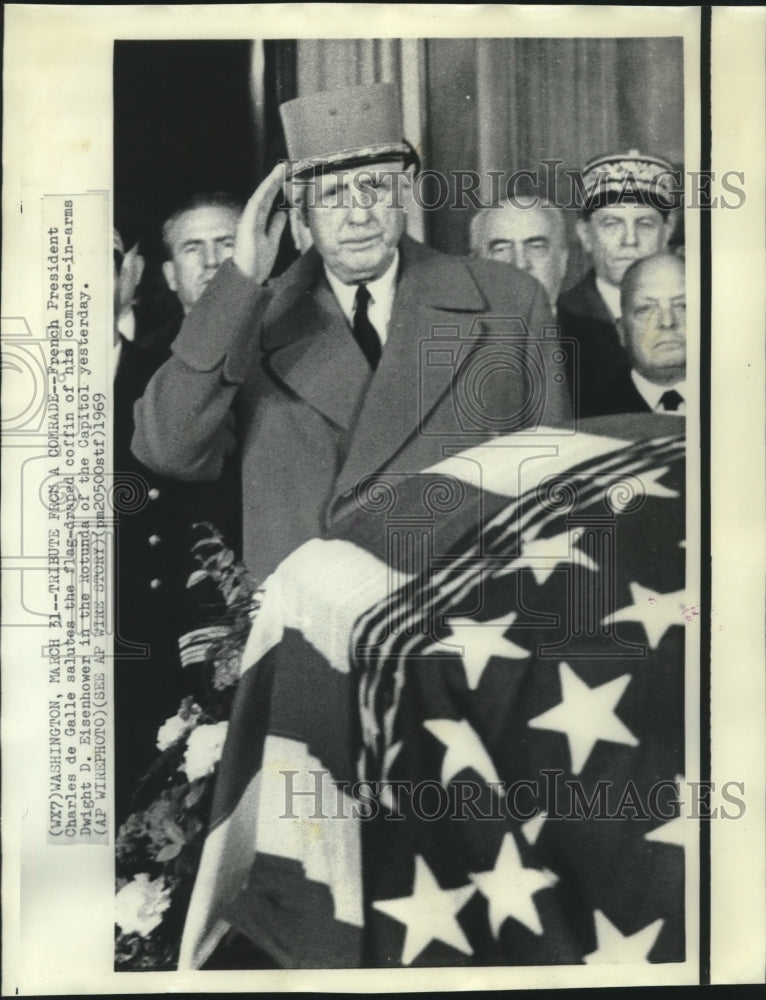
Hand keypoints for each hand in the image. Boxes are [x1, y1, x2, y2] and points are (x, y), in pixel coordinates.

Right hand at [233, 162, 288, 283]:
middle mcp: (251, 219)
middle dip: (273, 181)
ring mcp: (247, 220)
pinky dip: (264, 192)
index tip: (285, 176)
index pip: (268, 202)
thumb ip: (275, 227)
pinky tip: (271, 182)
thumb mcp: (272, 242)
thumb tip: (282, 213)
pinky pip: (256, 204)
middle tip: (283, 167)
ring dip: (269, 183)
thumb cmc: (258, 264)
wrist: (248, 279)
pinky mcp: (246, 224)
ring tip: (279, 170)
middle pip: (264, 196)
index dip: (276, 189)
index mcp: (257, 223)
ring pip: (260, 197)